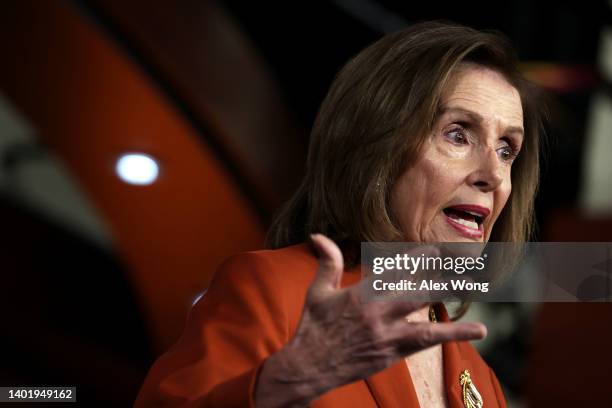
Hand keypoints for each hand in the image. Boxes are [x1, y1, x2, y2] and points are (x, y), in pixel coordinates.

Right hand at [254, 234, 485, 406]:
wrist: (309, 367)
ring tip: (472, 287)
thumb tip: (318, 235)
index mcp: (360, 295)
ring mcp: (387, 335)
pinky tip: (477, 330)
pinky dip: (453, 334)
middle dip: (437, 276)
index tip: (434, 250)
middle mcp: (377, 313)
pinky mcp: (392, 353)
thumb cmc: (313, 328)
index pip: (393, 272)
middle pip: (415, 291)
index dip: (416, 260)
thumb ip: (327, 262)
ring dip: (448, 300)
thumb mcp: (318, 292)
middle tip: (460, 264)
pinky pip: (427, 342)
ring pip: (426, 316)